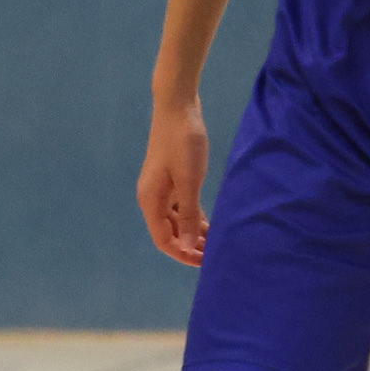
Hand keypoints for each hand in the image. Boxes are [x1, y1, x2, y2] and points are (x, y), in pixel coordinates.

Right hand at [135, 98, 210, 266]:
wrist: (177, 108)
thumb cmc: (183, 144)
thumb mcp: (189, 181)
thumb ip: (190, 215)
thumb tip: (189, 246)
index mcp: (151, 200)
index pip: (163, 239)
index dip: (182, 254)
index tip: (205, 262)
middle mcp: (153, 198)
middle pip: (169, 232)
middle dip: (190, 246)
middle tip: (217, 255)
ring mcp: (162, 189)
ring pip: (177, 221)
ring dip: (194, 233)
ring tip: (218, 242)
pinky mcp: (172, 180)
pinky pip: (182, 208)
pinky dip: (195, 218)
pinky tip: (212, 224)